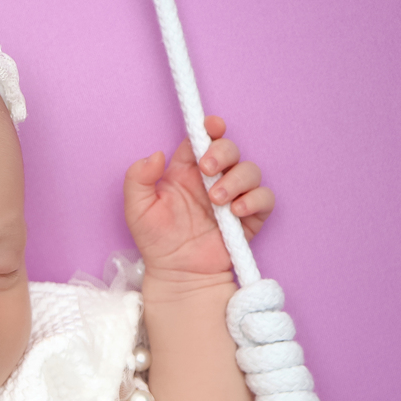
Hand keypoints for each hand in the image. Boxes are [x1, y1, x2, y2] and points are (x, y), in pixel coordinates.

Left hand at [123, 116, 273, 277]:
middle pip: (229, 149)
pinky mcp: (249, 217)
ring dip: (236, 179)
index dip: (210, 128)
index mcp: (185, 171)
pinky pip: (265, 198)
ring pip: (250, 170)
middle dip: (223, 152)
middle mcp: (211, 180)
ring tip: (217, 200)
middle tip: (208, 170)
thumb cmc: (156, 241)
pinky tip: (236, 211)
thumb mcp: (136, 209)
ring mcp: (232, 196)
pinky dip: (255, 200)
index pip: (202, 140)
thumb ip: (137, 178)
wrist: (176, 273)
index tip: (212, 127)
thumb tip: (156, 154)